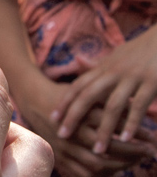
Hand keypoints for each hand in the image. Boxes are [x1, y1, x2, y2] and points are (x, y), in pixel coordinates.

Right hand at [17, 80, 153, 175]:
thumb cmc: (66, 94)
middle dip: (132, 151)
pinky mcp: (59, 156)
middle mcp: (72, 130)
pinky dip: (101, 174)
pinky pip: (83, 173)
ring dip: (120, 165)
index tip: (152, 135)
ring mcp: (64, 146)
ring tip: (135, 161)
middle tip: (149, 151)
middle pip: (107, 146)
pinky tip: (114, 169)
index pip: (113, 123)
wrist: (34, 99)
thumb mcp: (85, 92)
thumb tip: (136, 105)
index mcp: (80, 111)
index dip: (135, 130)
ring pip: (97, 163)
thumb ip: (107, 99)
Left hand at [52, 25, 156, 155]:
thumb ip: (97, 64)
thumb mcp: (115, 55)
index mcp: (104, 68)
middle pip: (88, 96)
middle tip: (62, 135)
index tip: (53, 117)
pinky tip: (125, 139)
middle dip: (73, 116)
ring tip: (97, 149)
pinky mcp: (151, 82)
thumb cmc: (139, 49)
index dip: (65, 102)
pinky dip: (131, 123)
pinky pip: (139, 106)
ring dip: (104, 129)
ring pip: (113, 106)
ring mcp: (132, 77)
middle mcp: (114, 72)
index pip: (78, 86)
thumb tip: (77, 61)